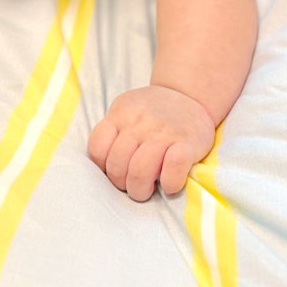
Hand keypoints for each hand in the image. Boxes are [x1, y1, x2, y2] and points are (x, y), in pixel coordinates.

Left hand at [88, 84, 215, 201]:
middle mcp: (140, 121)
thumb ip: (114, 132)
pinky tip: (169, 184)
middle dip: (122, 184)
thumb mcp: (127, 110)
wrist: (190, 96)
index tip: (115, 170)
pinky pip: (172, 170)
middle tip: (132, 185)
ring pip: (139, 171)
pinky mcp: (188, 144)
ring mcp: (164, 132)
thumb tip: (103, 168)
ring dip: (140, 190)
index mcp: (121, 113)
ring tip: (148, 190)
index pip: (97, 148)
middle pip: (117, 165)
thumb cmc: (153, 112)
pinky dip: (169, 184)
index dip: (102, 167)